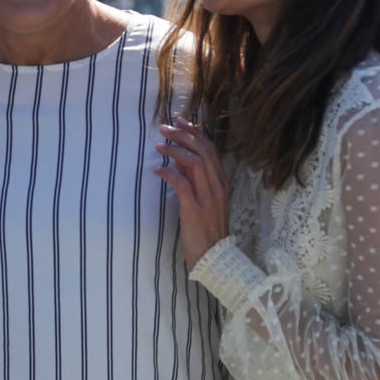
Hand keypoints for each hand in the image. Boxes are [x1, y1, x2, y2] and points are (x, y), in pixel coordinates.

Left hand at [154, 117, 229, 269]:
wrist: (214, 257)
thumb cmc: (207, 230)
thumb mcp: (206, 201)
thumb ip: (196, 180)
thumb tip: (180, 160)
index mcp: (222, 182)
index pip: (211, 149)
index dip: (195, 132)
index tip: (181, 121)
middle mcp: (218, 186)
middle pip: (202, 150)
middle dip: (182, 135)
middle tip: (165, 127)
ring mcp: (208, 197)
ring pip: (194, 162)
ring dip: (174, 150)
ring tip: (158, 145)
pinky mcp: (195, 208)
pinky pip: (181, 183)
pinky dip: (167, 172)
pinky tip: (156, 169)